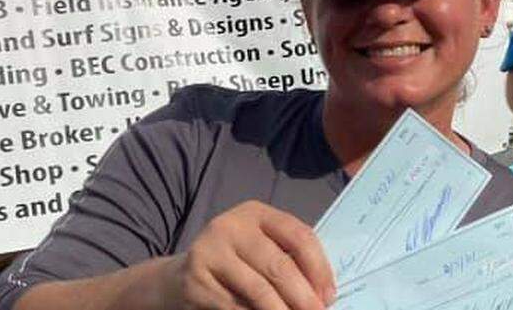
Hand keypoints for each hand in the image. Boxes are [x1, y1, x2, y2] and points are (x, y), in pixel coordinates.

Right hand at [160, 201, 334, 309]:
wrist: (183, 275)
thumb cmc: (236, 260)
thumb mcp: (261, 245)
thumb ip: (288, 257)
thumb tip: (322, 292)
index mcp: (256, 213)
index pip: (298, 235)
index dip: (319, 267)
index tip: (329, 294)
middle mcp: (231, 227)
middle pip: (278, 265)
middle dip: (303, 295)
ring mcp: (209, 252)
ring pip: (258, 289)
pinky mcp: (196, 282)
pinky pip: (235, 307)